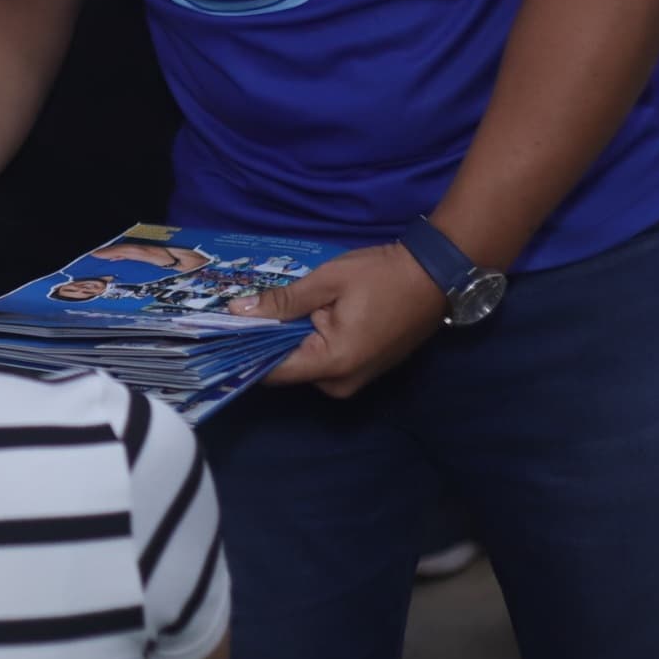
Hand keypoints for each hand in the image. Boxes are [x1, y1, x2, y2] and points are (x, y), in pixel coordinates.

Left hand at [232, 242, 447, 398]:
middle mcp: (343, 383)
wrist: (436, 276)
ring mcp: (357, 379)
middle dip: (268, 341)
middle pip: (288, 369)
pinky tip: (304, 316)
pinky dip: (312, 342)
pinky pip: (326, 361)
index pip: (273, 371)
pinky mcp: (365, 369)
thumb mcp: (327, 281)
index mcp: (333, 364)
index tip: (223, 334)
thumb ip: (283, 301)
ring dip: (291, 339)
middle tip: (248, 309)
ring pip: (306, 364)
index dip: (246, 352)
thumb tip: (238, 313)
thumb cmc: (382, 276)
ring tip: (275, 307)